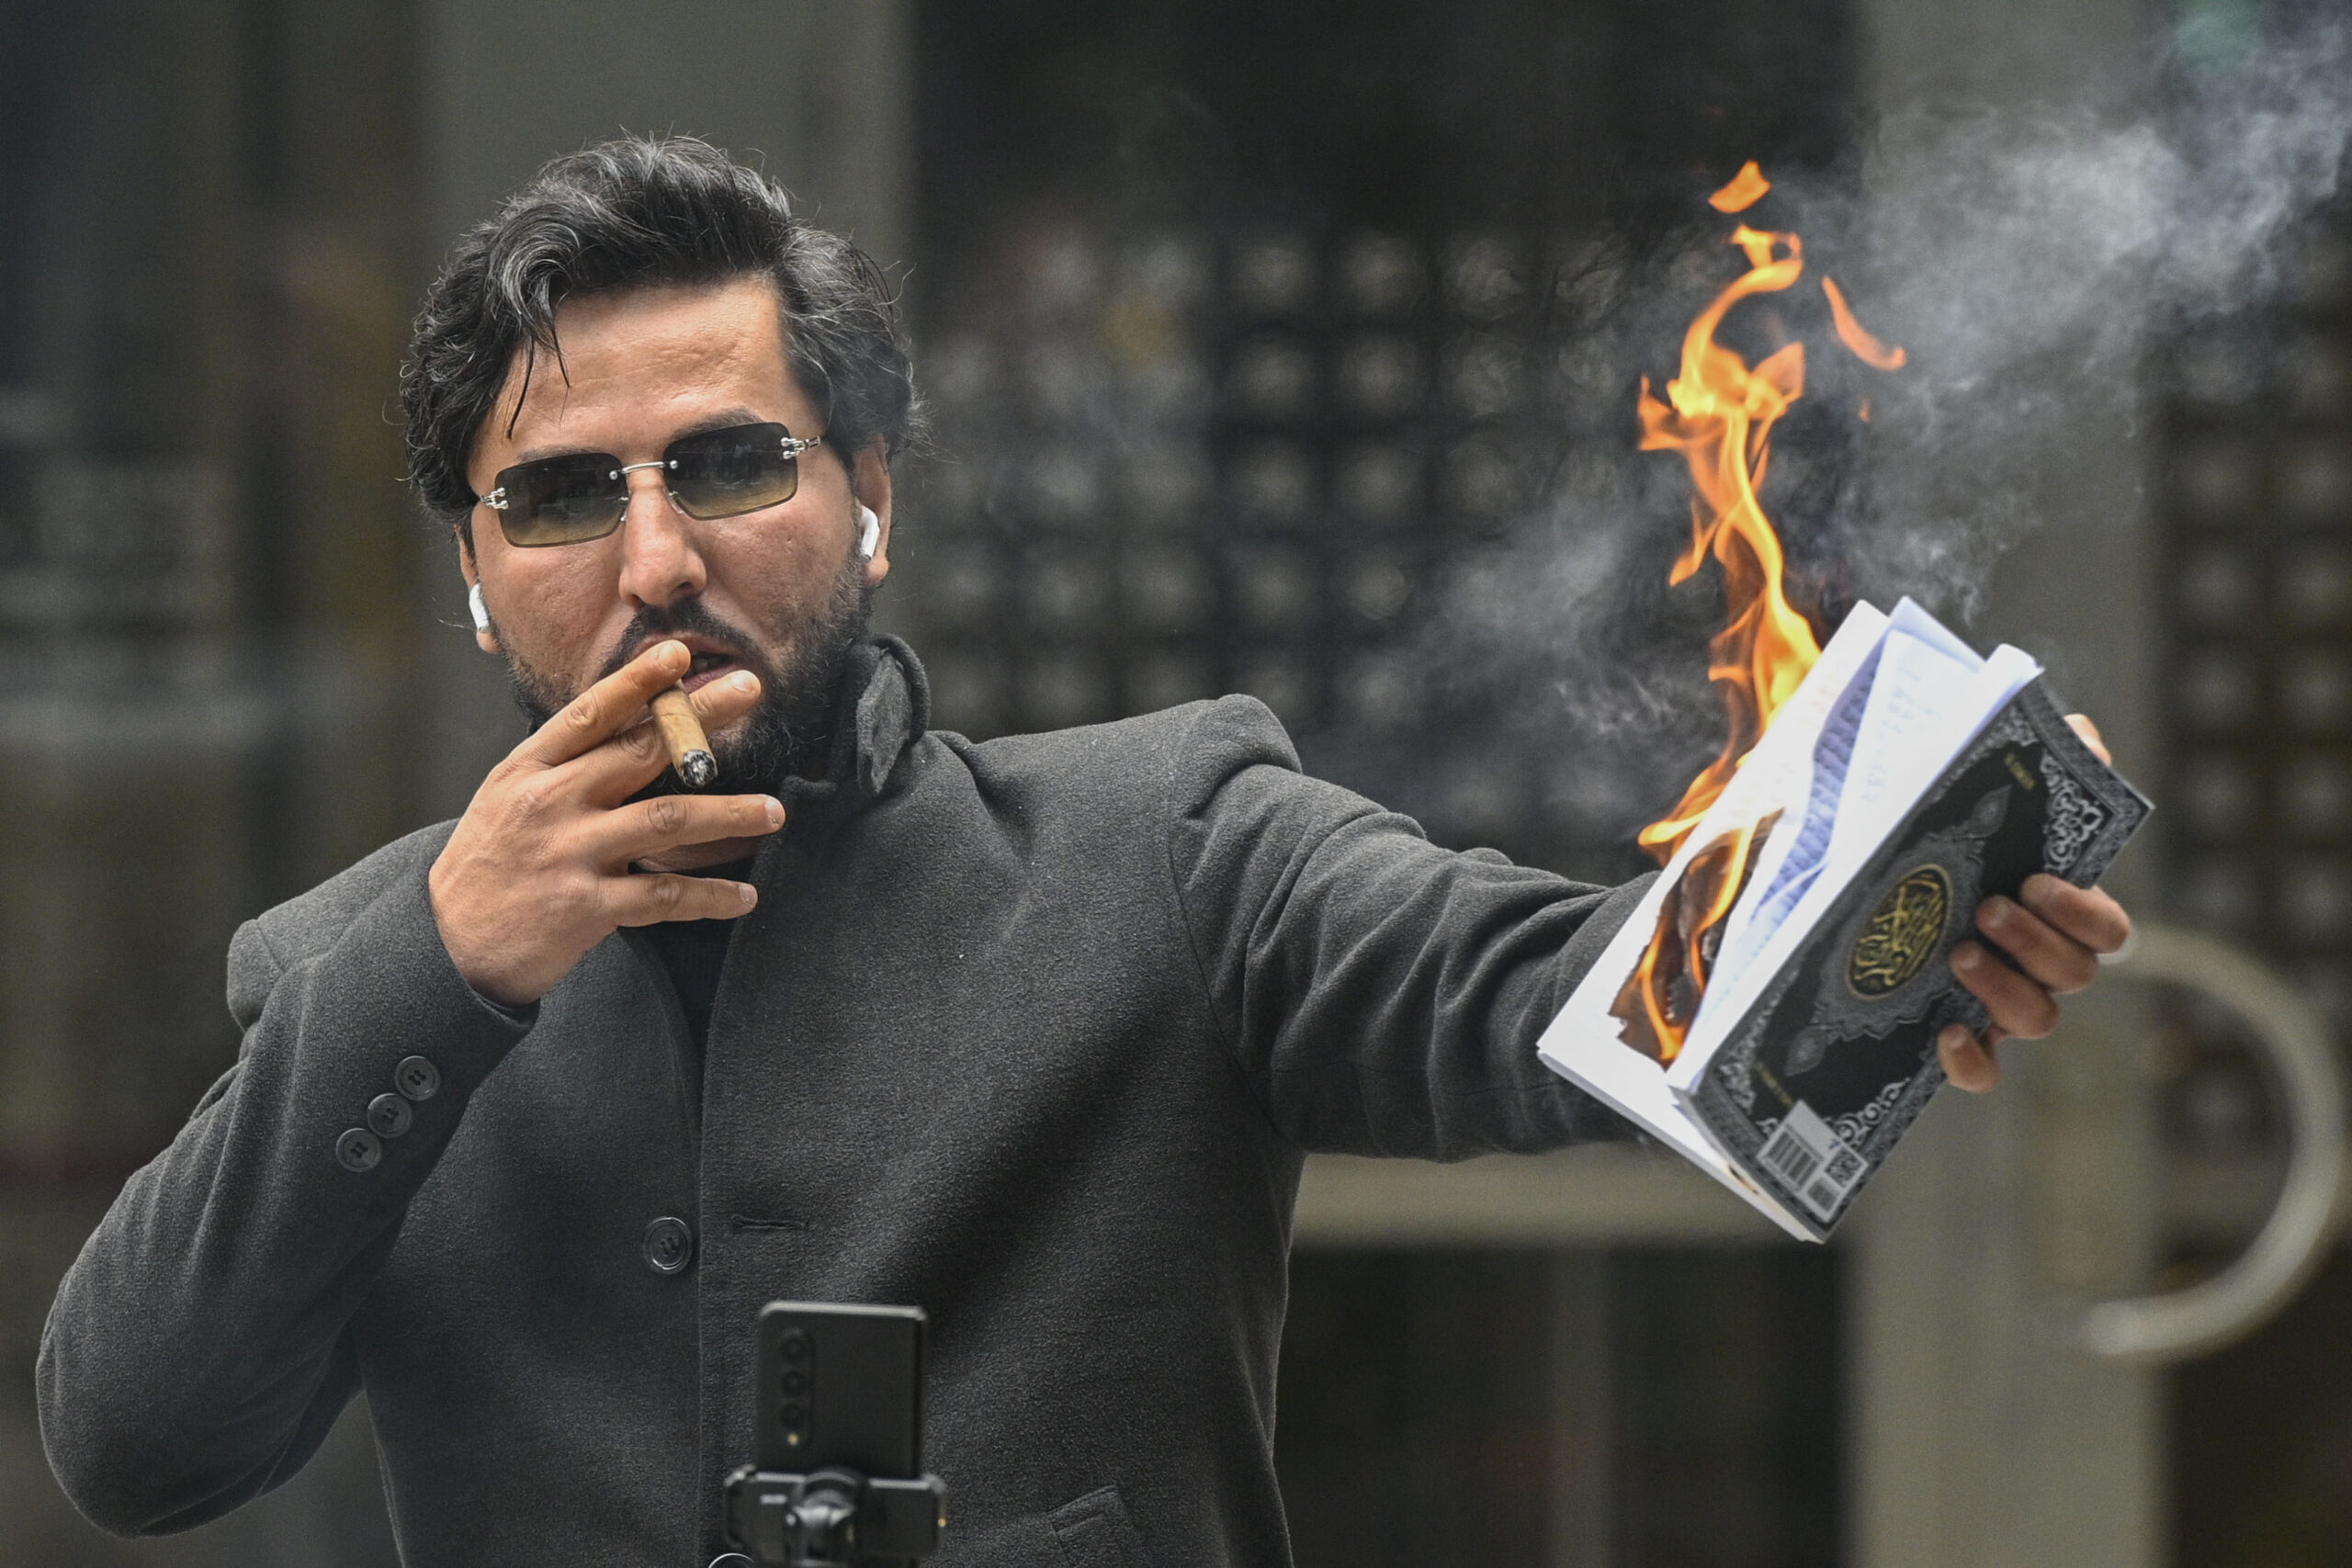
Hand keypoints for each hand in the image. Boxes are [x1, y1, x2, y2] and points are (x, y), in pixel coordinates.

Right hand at [429, 640, 785, 1004]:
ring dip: (728, 815)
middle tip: (751, 692)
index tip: (680, 654)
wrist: (445, 945)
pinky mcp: (583, 909)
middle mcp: (549, 804)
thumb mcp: (508, 797)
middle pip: (637, 751)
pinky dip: (709, 897)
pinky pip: (663, 897)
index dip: (636, 681)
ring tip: (774, 812)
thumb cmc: (490, 863)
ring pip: (665, 821)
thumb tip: (629, 721)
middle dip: (700, 719)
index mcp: (528, 770)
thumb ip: (564, 764)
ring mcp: (567, 855)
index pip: (589, 714)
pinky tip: (743, 897)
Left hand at [1937, 713, 2131, 1091]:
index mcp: (2049, 907)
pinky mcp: (1951, 1029)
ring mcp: (1993, 997)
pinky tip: (1947, 1034)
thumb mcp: (1961, 769)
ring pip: (2039, 1019)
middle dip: (2038, 945)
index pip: (2107, 929)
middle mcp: (2034, 959)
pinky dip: (1975, 1061)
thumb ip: (2039, 751)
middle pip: (2076, 974)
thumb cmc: (1912, 815)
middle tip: (1987, 910)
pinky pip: (1984, 1069)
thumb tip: (2087, 740)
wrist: (1834, 855)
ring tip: (1958, 955)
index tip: (2036, 880)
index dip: (2083, 912)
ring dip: (2007, 990)